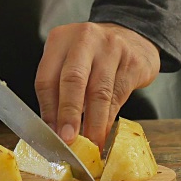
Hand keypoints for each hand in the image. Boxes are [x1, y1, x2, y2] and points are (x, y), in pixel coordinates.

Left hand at [35, 23, 159, 150]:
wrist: (133, 36)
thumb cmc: (93, 55)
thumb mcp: (69, 61)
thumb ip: (58, 90)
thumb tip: (53, 130)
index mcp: (60, 39)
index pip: (47, 78)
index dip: (48, 110)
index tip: (50, 134)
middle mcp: (84, 39)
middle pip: (73, 80)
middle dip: (69, 114)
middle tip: (68, 140)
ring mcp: (111, 48)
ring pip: (99, 92)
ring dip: (93, 123)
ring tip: (89, 144)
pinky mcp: (133, 62)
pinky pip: (118, 96)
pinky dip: (109, 119)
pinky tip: (103, 134)